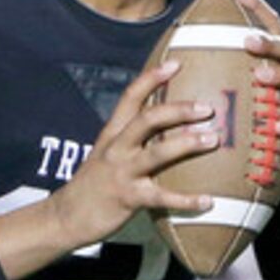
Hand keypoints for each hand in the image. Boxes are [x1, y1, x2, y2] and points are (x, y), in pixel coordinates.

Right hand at [0, 58, 220, 278]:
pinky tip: (209, 200)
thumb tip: (168, 129)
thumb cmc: (94, 184)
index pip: (131, 97)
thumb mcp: (107, 154)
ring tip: (213, 139)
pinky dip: (187, 200)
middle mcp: (116, 148)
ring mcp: (122, 173)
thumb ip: (131, 140)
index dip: (152, 78)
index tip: (176, 63)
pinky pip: (162, 198)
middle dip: (179, 110)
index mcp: (112, 133)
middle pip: (148, 119)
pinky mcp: (128, 199)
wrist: (66, 216)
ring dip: (187, 144)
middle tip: (207, 108)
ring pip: (157, 153)